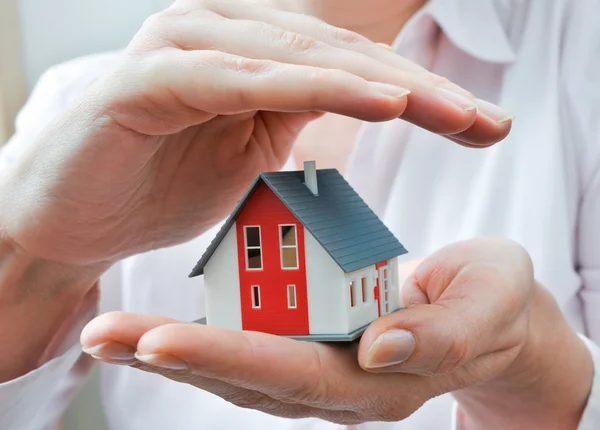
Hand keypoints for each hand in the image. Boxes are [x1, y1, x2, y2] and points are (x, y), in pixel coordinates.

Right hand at [0, 0, 511, 268]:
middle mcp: (221, 37)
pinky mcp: (148, 80)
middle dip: (417, 89)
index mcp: (250, 57)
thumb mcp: (246, 160)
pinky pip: (240, 79)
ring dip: (376, 83)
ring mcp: (183, 49)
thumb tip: (349, 115)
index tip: (482, 126)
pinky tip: (372, 101)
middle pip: (338, 55)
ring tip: (446, 110)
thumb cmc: (155, 188)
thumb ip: (291, 126)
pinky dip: (306, 88)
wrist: (69, 219)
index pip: (350, 68)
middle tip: (484, 121)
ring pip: (298, 57)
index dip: (420, 94)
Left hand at [80, 238, 592, 427]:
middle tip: (105, 336)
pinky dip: (200, 335)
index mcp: (380, 380)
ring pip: (237, 367)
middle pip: (246, 378)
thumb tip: (379, 349)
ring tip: (109, 332)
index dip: (229, 357)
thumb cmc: (493, 303)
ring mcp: (322, 368)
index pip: (294, 373)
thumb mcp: (488, 308)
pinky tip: (156, 324)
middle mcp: (339, 383)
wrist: (488, 311)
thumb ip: (441, 335)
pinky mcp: (313, 343)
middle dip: (173, 357)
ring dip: (171, 350)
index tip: (162, 341)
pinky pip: (250, 341)